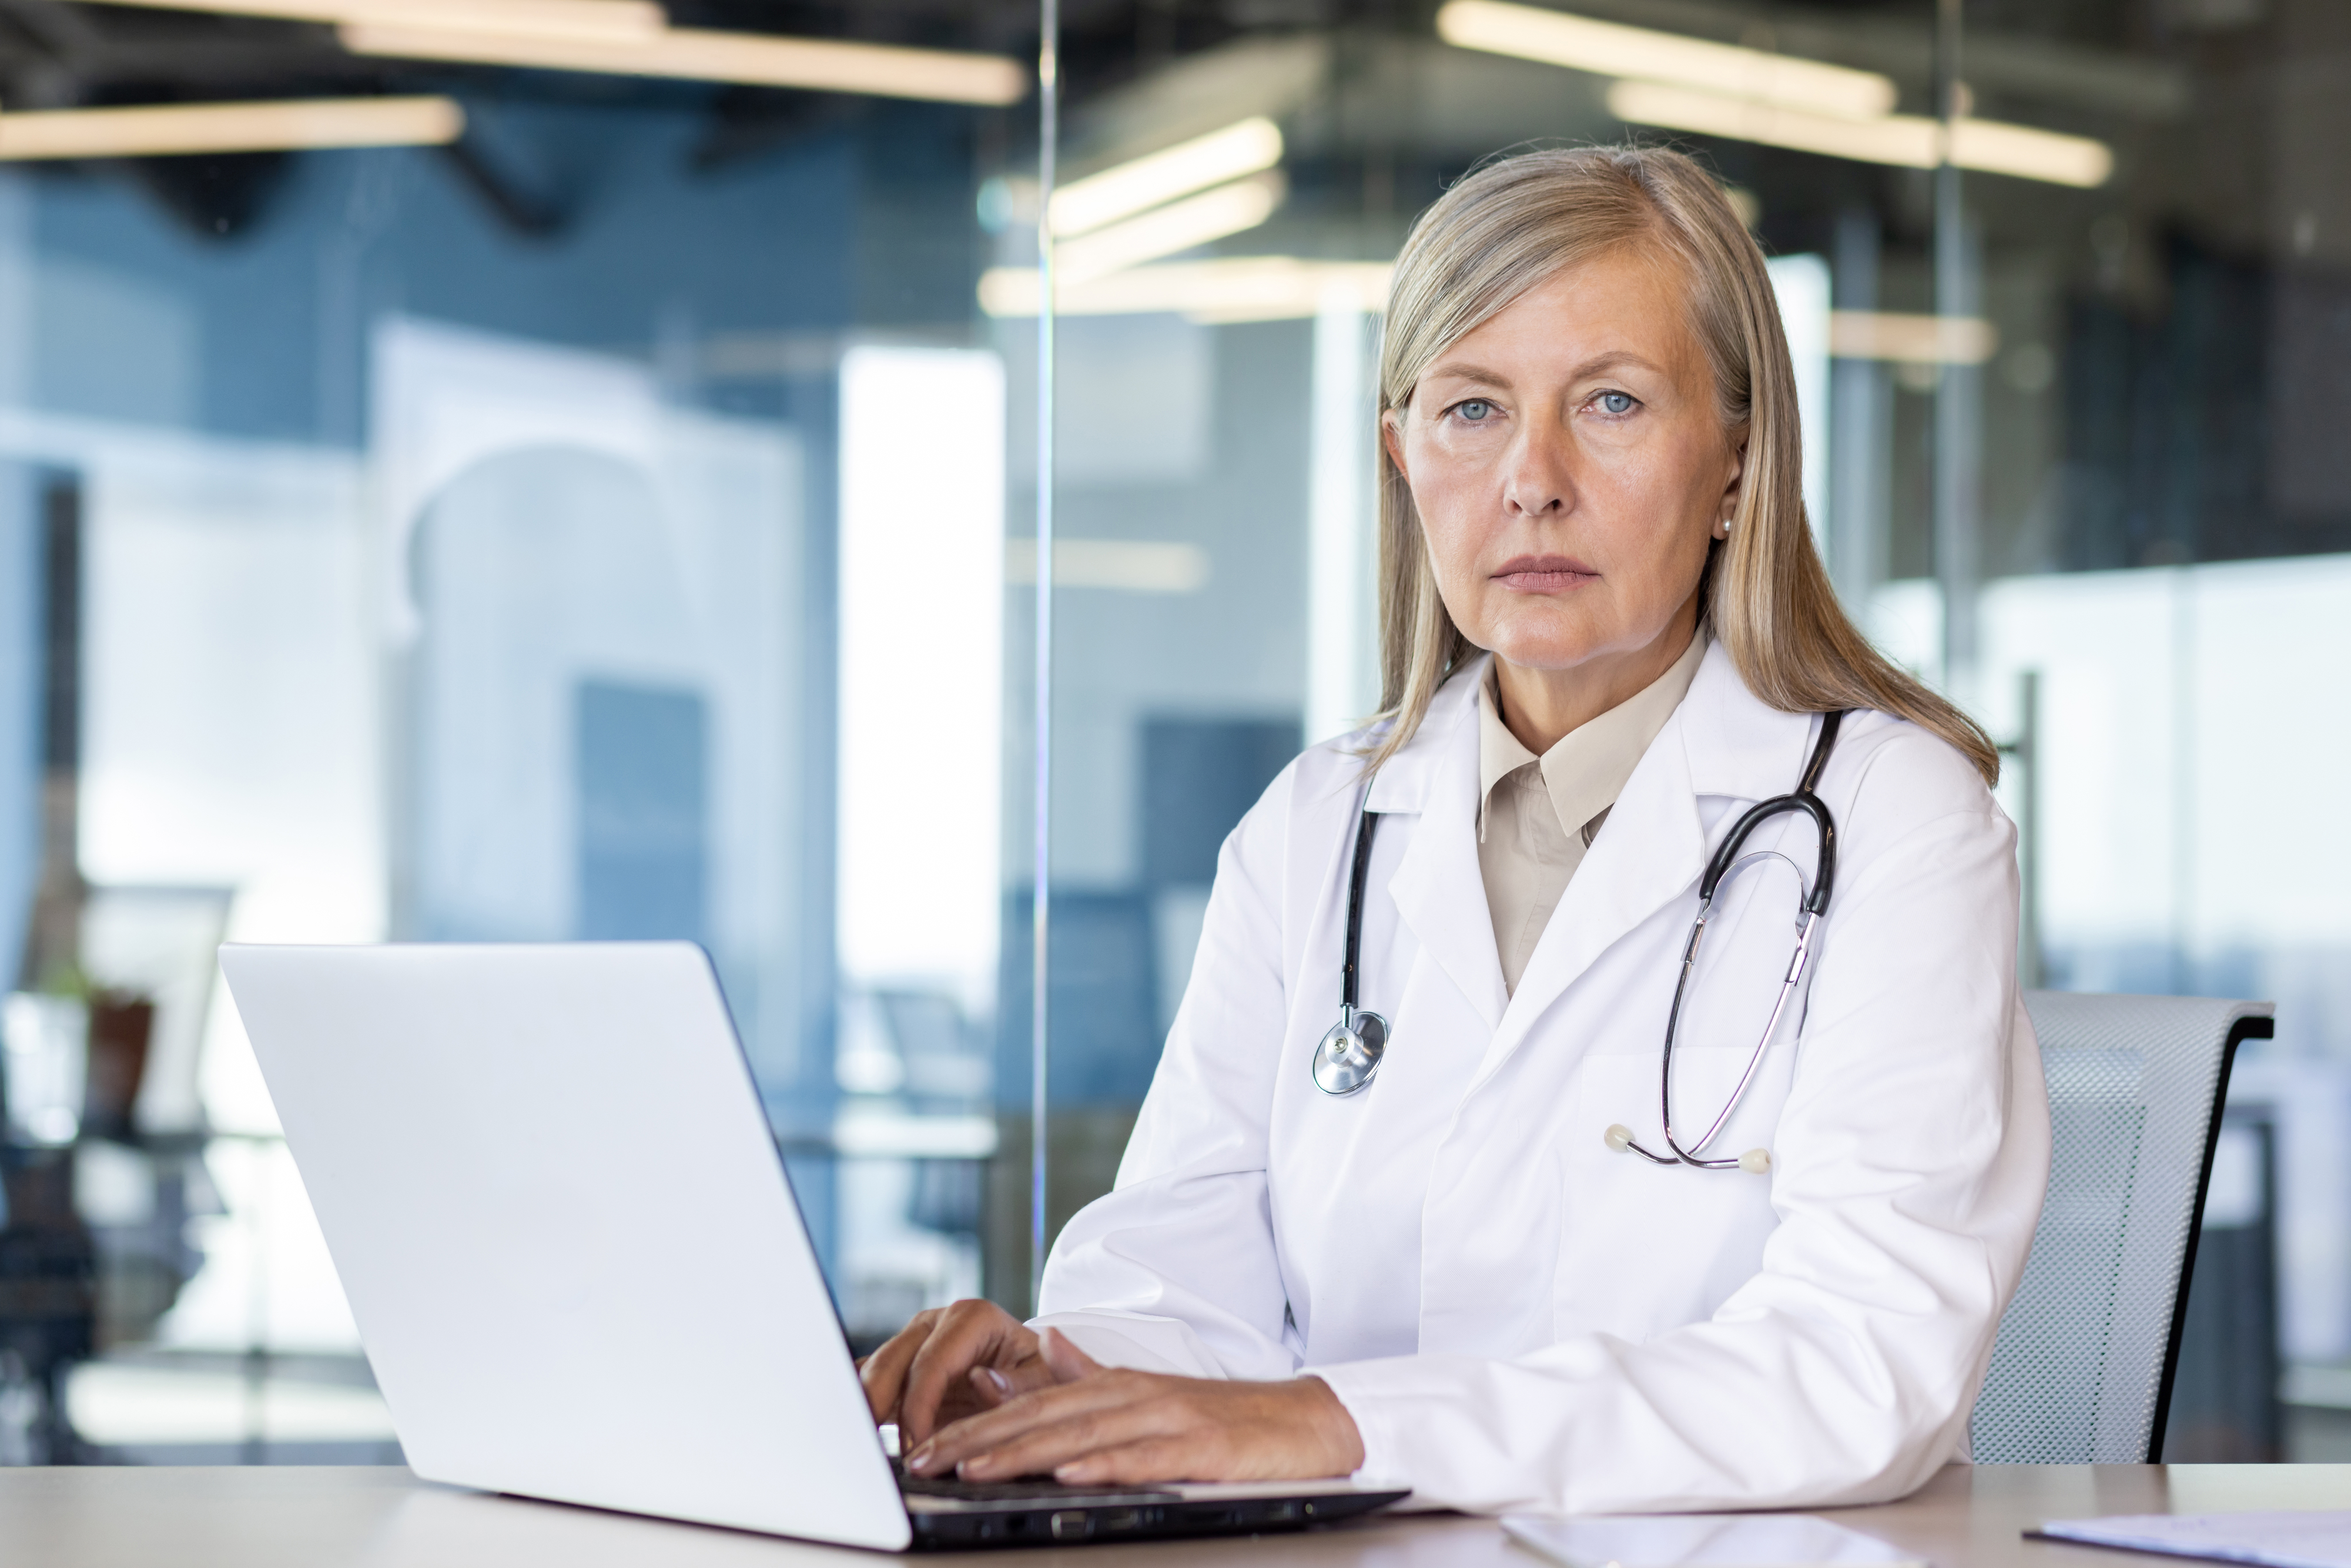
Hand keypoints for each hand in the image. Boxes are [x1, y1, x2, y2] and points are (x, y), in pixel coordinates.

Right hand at [858, 1298, 1071, 1448]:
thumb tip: (982, 1381)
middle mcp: (937, 1322)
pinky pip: (871, 1379)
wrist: (1032, 1369)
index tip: (916, 1445)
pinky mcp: (901, 1362)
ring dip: (863, 1405)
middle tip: (869, 1447)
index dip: (918, 1406)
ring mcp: (914, 1340)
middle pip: (892, 1360)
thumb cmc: (1041, 1372)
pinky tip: (851, 1428)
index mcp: (972, 1318)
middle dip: (876, 1404)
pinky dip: (860, 1402)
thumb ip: (1020, 1382)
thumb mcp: (1045, 1377)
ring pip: (875, 1369)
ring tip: (856, 1442)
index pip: (932, 1362)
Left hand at [905, 1328, 1364, 1485]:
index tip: (925, 1446)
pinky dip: (1102, 1464)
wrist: (1302, 1421)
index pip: (1030, 1406)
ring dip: (1021, 1453)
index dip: (974, 1425)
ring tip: (973, 1471)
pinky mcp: (1199, 1447)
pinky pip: (1143, 1457)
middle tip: (926, 1461)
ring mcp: (1166, 1419)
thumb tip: (1041, 1350)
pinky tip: (1068, 1474)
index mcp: (1114, 1385)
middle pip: (1042, 1418)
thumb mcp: (1147, 1391)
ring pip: (1080, 1435)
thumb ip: (1091, 1373)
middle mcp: (1132, 1395)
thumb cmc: (1224, 1415)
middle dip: (978, 1441)